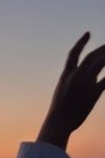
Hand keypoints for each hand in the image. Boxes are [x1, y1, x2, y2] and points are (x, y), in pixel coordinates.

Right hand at [38, 32, 104, 148]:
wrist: (57, 124)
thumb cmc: (59, 114)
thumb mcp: (63, 94)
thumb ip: (76, 84)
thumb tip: (92, 80)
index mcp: (65, 76)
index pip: (74, 53)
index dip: (81, 42)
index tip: (88, 33)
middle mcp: (75, 76)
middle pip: (92, 56)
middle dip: (103, 49)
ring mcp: (84, 84)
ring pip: (101, 62)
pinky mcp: (93, 94)